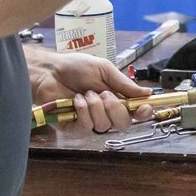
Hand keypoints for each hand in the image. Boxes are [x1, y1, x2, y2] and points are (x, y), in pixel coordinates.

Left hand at [25, 46, 149, 133]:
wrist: (49, 70)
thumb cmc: (74, 67)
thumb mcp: (104, 70)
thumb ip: (124, 84)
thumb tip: (147, 93)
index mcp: (115, 99)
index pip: (135, 113)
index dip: (143, 113)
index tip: (144, 107)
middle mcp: (105, 112)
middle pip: (123, 124)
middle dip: (116, 108)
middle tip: (105, 94)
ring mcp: (90, 121)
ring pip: (104, 125)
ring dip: (95, 106)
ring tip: (84, 93)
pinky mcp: (73, 127)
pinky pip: (87, 127)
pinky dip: (83, 111)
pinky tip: (76, 101)